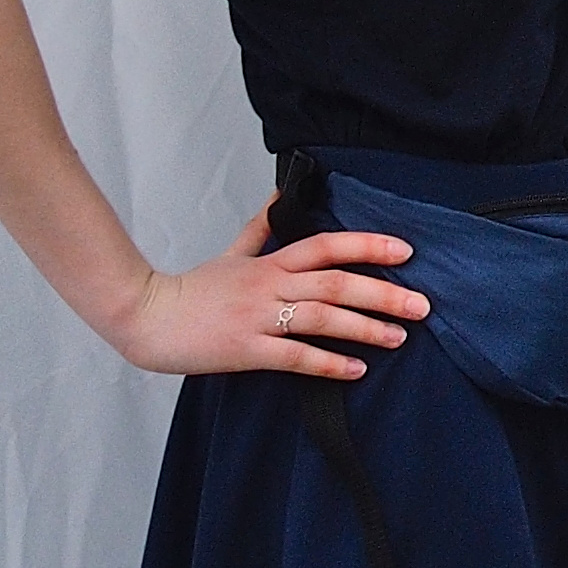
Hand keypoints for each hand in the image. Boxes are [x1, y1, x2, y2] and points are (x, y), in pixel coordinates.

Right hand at [105, 203, 428, 380]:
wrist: (145, 317)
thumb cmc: (191, 289)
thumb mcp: (231, 253)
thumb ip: (260, 228)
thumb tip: (281, 197)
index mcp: (269, 261)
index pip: (327, 245)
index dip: (368, 245)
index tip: (405, 251)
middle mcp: (269, 285)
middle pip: (336, 283)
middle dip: (383, 293)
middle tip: (422, 304)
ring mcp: (258, 317)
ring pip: (322, 318)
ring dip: (365, 328)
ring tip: (399, 337)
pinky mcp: (245, 350)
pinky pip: (295, 357)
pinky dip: (328, 363)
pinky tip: (356, 370)